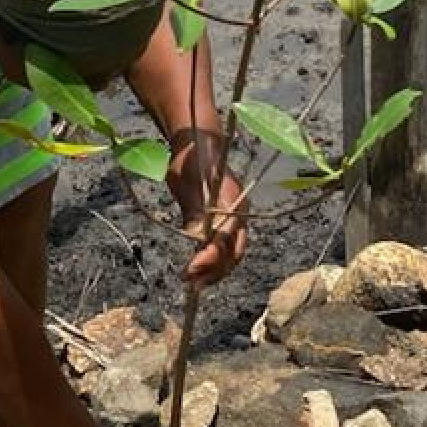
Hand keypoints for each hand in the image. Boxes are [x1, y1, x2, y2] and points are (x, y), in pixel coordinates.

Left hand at [166, 126, 247, 284]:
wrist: (197, 142)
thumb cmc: (190, 158)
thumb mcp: (187, 184)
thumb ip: (194, 212)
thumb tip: (198, 241)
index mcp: (233, 201)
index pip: (226, 237)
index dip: (210, 257)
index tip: (190, 270)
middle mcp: (239, 212)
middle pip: (234, 251)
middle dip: (215, 270)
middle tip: (192, 283)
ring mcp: (235, 217)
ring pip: (231, 252)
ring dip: (214, 270)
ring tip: (194, 283)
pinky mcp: (227, 221)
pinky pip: (226, 246)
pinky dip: (214, 260)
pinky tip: (199, 269)